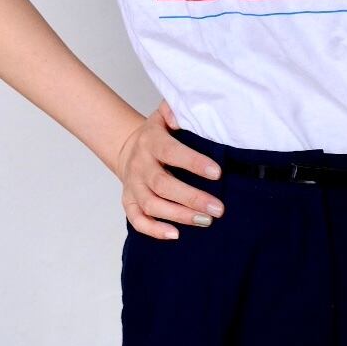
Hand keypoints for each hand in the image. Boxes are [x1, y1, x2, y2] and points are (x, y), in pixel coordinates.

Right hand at [116, 99, 224, 239]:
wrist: (128, 147)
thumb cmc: (159, 134)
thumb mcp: (164, 115)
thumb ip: (174, 111)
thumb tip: (180, 115)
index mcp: (151, 142)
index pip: (171, 152)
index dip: (193, 163)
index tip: (217, 173)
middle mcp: (140, 165)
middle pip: (162, 185)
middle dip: (192, 198)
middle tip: (218, 209)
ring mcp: (133, 185)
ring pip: (151, 205)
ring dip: (179, 215)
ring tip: (205, 221)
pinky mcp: (129, 201)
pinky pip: (137, 220)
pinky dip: (154, 230)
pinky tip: (175, 234)